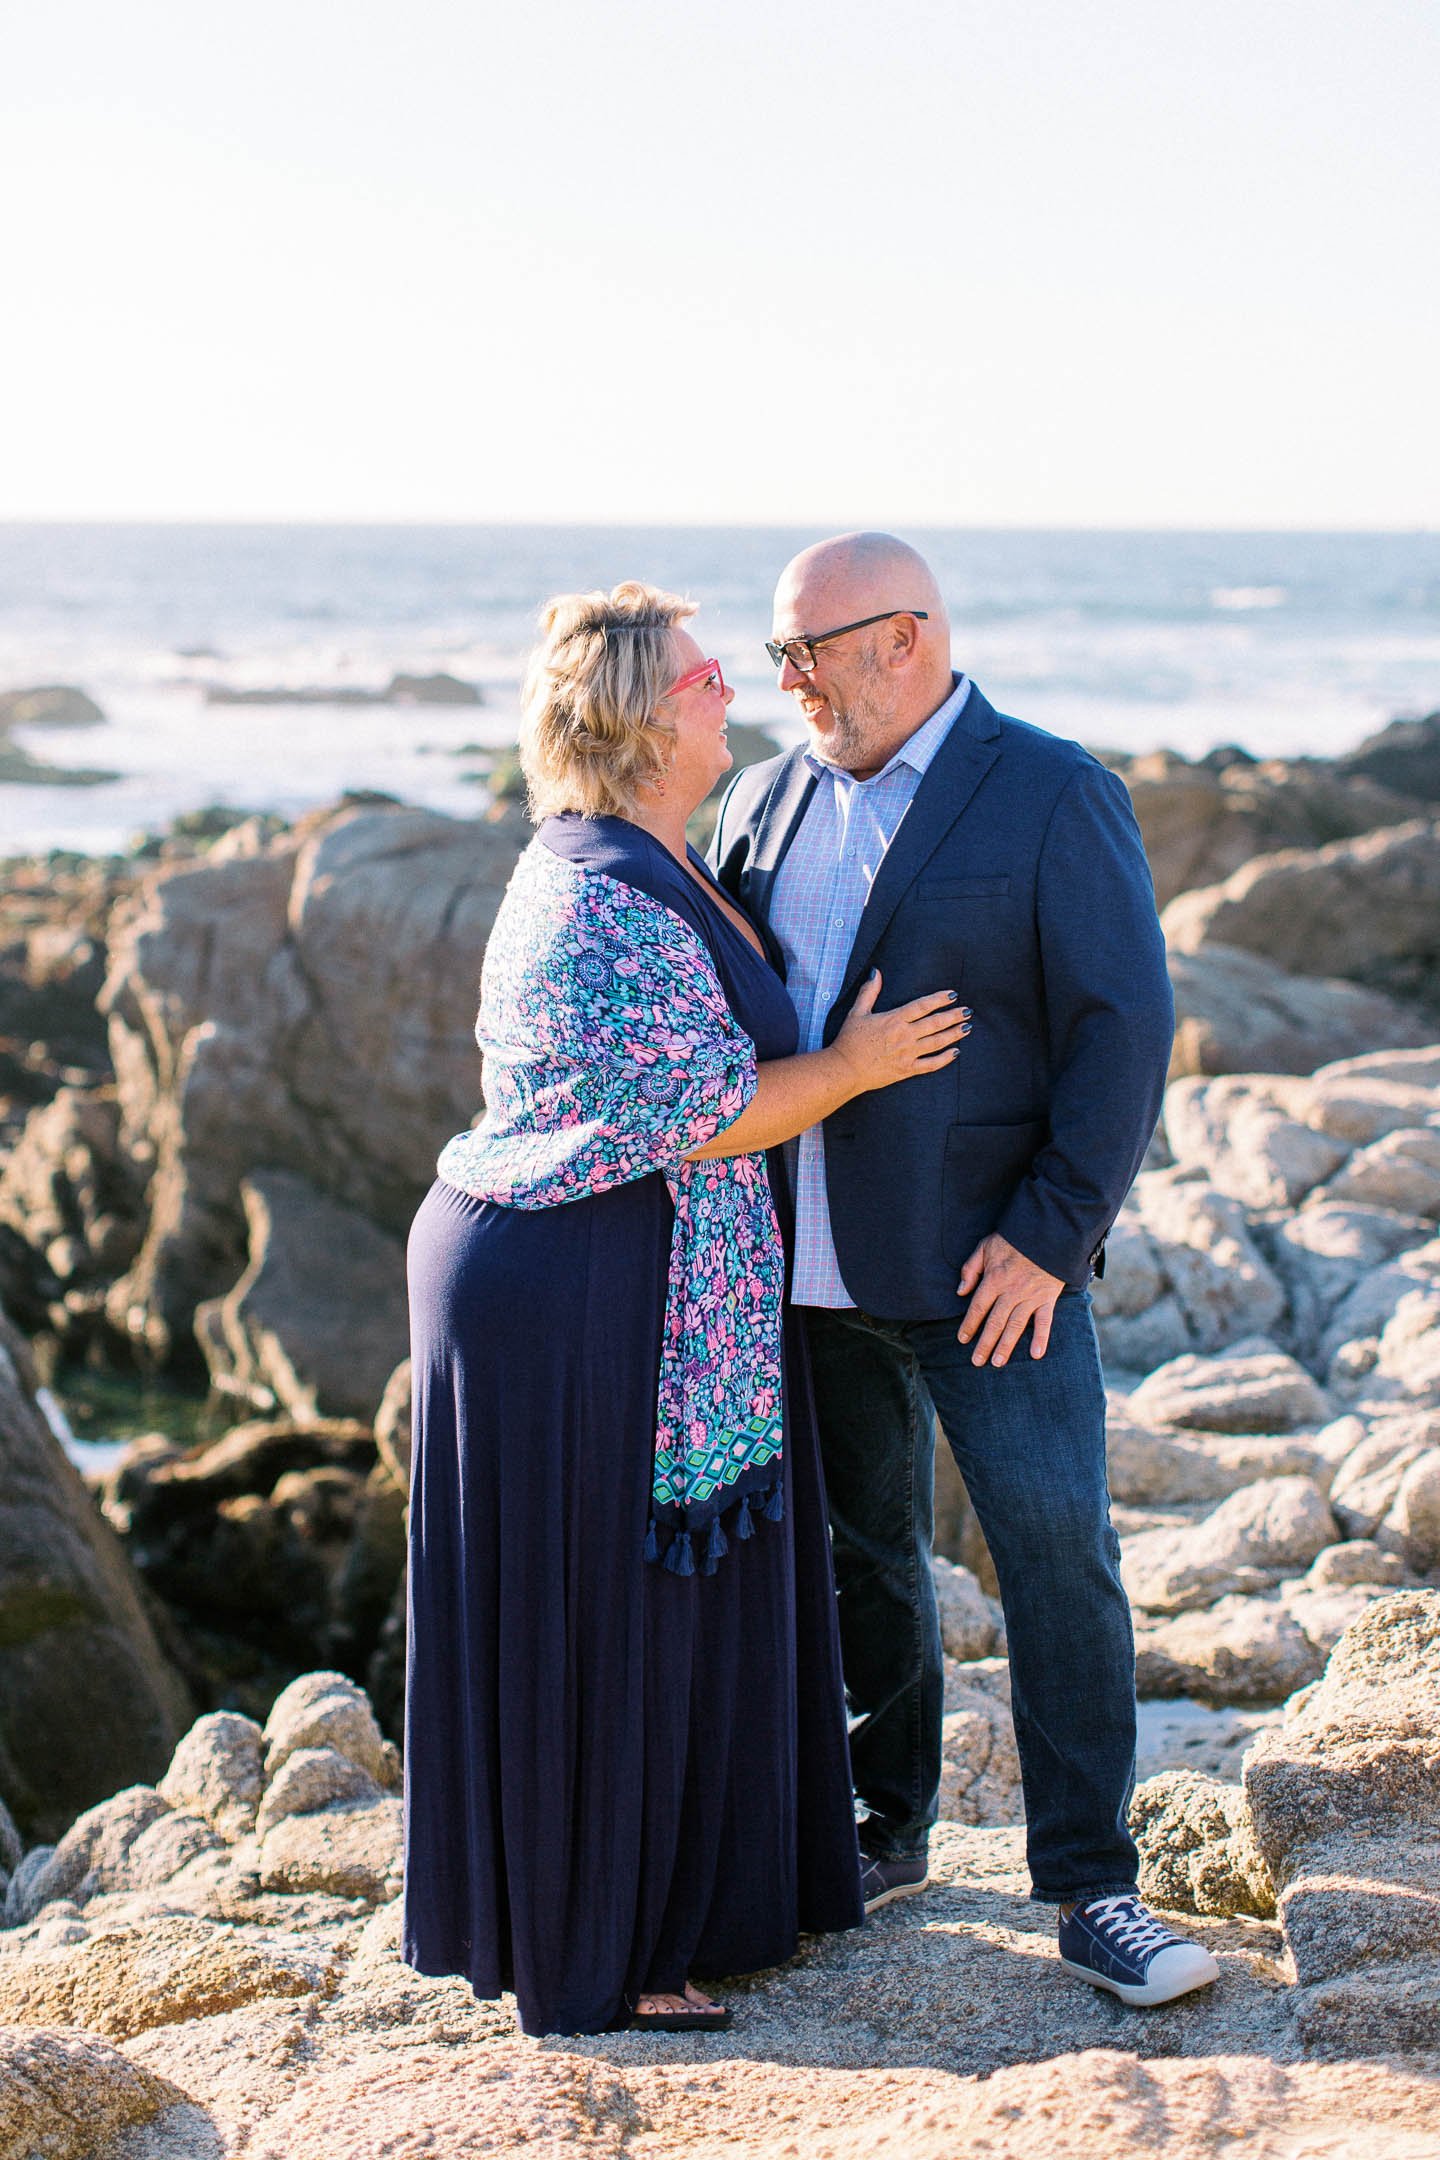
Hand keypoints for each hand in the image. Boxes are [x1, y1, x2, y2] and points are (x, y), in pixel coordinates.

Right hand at [832, 971, 969, 1093]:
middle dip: (954, 1016)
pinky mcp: (906, 1070)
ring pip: (937, 1042)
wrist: (844, 1069)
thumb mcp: (857, 1012)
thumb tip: (876, 972)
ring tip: (967, 1027)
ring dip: (954, 1034)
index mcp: (894, 1020)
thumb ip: (869, 992)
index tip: (953, 995)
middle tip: (968, 1011)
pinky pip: (930, 1064)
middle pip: (935, 1023)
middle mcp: (904, 1035)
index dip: (939, 999)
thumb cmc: (849, 1041)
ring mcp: (907, 1054)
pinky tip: (956, 1052)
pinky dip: (945, 1059)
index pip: (922, 1006)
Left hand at [957, 1234, 1063, 1365]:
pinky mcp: (1048, 1298)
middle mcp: (1011, 1291)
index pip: (978, 1307)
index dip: (969, 1324)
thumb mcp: (985, 1247)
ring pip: (1016, 1325)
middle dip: (985, 1343)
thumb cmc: (1013, 1240)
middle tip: (977, 1361)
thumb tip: (960, 1292)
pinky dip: (1041, 1338)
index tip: (962, 1339)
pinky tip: (1036, 1355)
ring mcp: (1030, 1296)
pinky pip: (1045, 1321)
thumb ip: (971, 1269)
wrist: (1046, 1233)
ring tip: (997, 1362)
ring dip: (1006, 1346)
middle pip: (995, 1322)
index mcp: (994, 1279)